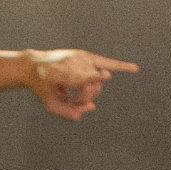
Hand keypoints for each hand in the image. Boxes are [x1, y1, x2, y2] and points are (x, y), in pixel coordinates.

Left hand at [25, 49, 139, 120]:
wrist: (35, 65)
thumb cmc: (42, 87)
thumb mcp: (50, 104)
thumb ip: (68, 112)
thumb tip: (88, 111)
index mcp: (62, 73)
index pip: (83, 77)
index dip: (93, 77)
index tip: (104, 75)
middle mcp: (74, 63)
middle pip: (92, 86)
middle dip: (86, 99)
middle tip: (75, 103)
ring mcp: (82, 58)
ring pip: (98, 81)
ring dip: (90, 93)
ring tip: (77, 96)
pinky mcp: (87, 57)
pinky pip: (107, 62)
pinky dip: (121, 65)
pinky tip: (135, 68)